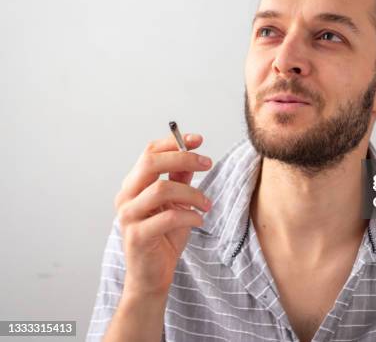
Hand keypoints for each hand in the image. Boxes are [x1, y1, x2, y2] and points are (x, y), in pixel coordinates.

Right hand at [113, 133, 212, 297]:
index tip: (198, 140)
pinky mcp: (137, 236)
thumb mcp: (175, 204)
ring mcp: (128, 216)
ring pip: (161, 189)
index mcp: (133, 185)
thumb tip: (193, 157)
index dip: (174, 142)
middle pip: (151, 163)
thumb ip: (179, 181)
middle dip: (183, 158)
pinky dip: (189, 216)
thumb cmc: (163, 238)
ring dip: (192, 193)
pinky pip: (167, 218)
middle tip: (207, 163)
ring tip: (206, 204)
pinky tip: (198, 220)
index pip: (149, 153)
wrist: (152, 276)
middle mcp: (126, 197)